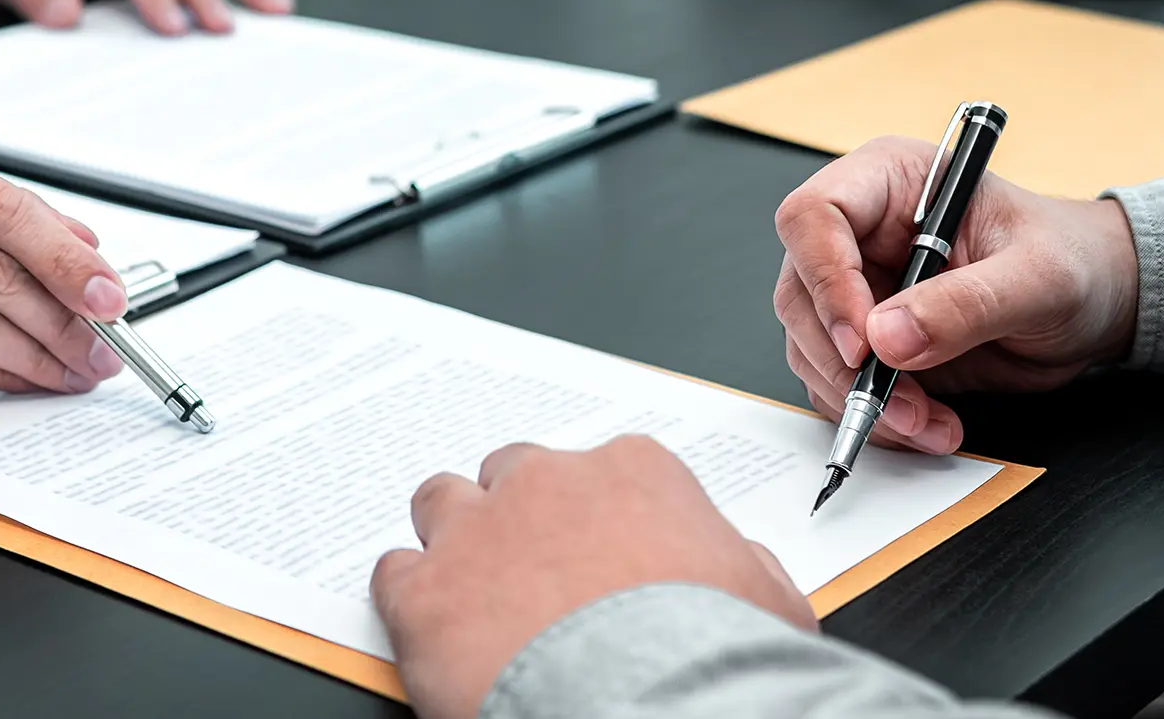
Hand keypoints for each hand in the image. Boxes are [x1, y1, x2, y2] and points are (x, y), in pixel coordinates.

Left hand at [372, 436, 814, 718]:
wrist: (652, 706)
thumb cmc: (713, 656)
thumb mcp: (769, 599)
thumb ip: (740, 561)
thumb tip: (739, 564)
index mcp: (633, 473)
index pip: (600, 470)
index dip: (592, 516)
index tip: (597, 551)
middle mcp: (546, 484)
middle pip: (512, 474)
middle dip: (517, 516)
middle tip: (530, 573)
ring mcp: (477, 532)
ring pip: (442, 503)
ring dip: (453, 541)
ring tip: (469, 591)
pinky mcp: (424, 592)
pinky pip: (394, 574)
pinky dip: (409, 599)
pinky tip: (429, 630)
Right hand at [772, 136, 1139, 454]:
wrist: (1094, 303)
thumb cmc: (1073, 260)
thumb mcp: (1038, 277)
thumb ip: (967, 303)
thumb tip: (887, 338)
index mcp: (891, 182)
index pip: (813, 217)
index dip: (826, 280)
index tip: (865, 342)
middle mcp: (861, 232)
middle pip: (800, 292)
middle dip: (845, 361)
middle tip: (900, 402)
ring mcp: (858, 287)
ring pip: (812, 347)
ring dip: (860, 397)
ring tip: (928, 423)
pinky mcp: (867, 339)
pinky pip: (838, 382)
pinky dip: (875, 415)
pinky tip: (926, 424)